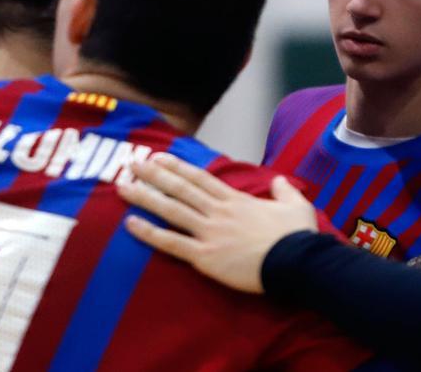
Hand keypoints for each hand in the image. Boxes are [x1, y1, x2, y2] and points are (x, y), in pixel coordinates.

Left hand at [117, 152, 318, 293]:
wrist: (296, 261)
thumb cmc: (297, 236)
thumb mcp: (297, 206)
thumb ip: (285, 191)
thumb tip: (280, 181)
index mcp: (237, 200)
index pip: (202, 179)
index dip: (179, 167)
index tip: (160, 158)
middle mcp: (219, 212)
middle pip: (181, 189)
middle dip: (154, 175)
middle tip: (132, 164)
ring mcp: (210, 233)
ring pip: (171, 210)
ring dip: (145, 197)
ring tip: (123, 187)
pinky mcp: (205, 256)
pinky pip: (171, 243)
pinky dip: (149, 233)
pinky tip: (130, 224)